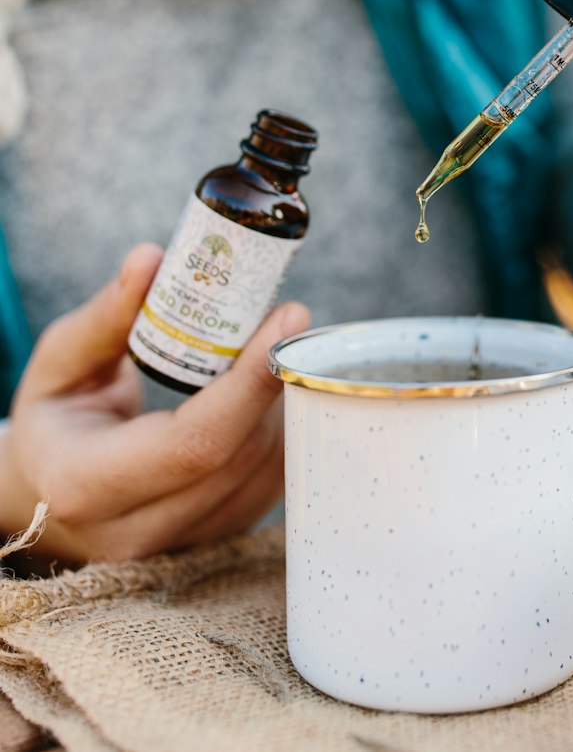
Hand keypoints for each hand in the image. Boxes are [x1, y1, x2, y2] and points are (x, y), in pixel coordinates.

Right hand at [0, 244, 309, 564]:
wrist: (47, 492)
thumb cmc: (56, 418)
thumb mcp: (61, 362)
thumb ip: (106, 316)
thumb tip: (151, 258)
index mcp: (85, 485)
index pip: (194, 441)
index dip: (249, 382)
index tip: (288, 318)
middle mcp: (134, 531)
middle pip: (240, 455)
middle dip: (275, 383)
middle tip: (291, 320)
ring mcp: (179, 548)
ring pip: (266, 474)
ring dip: (283, 407)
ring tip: (273, 352)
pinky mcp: (213, 543)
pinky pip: (271, 488)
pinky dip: (281, 433)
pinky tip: (267, 393)